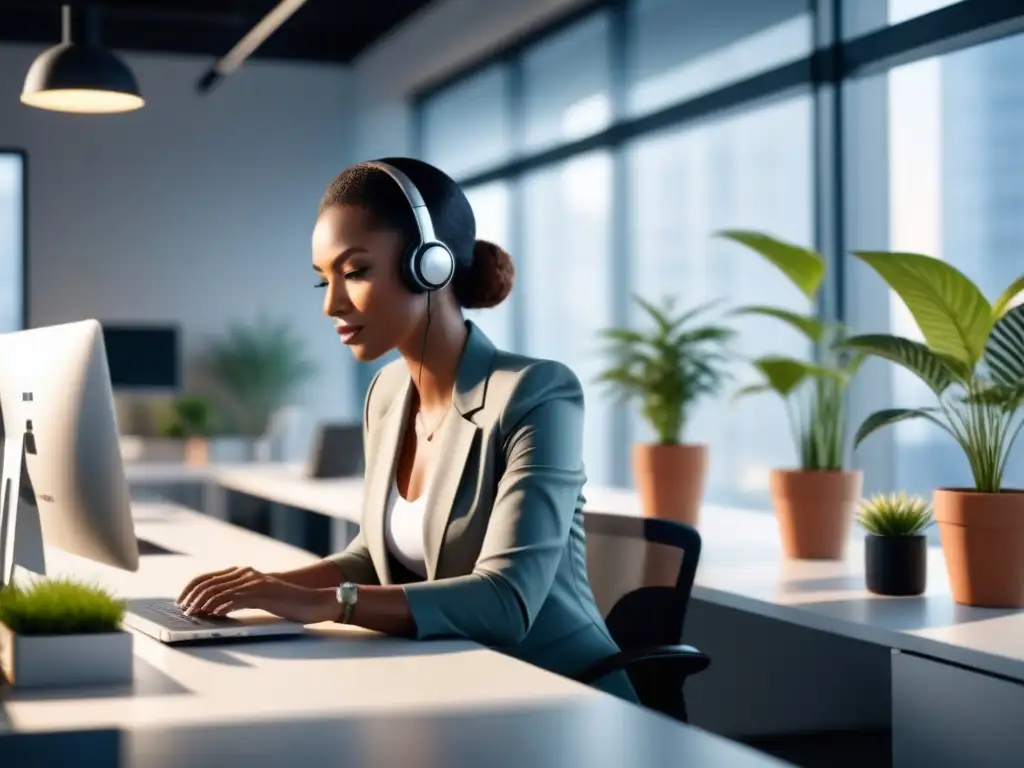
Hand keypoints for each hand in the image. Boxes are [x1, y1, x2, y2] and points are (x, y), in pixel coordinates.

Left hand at [177, 566, 337, 624]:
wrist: (312, 601)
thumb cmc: (285, 602)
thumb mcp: (258, 597)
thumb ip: (239, 597)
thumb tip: (214, 608)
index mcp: (243, 573)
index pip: (209, 577)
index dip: (191, 588)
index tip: (181, 601)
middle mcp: (247, 574)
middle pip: (210, 582)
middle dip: (193, 597)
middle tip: (183, 610)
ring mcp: (255, 583)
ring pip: (221, 590)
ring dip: (203, 603)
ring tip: (194, 614)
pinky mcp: (263, 594)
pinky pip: (237, 598)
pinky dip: (222, 606)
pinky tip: (214, 614)